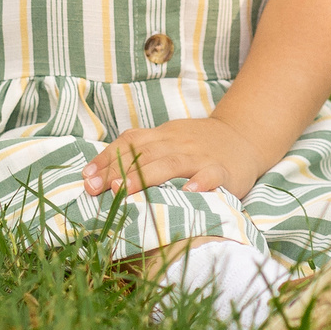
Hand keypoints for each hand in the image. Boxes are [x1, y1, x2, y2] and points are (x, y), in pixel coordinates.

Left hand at [83, 118, 272, 200]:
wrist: (243, 137)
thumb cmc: (197, 146)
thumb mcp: (167, 141)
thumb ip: (139, 153)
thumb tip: (98, 176)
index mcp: (161, 136)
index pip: (128, 143)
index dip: (106, 160)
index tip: (87, 179)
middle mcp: (177, 143)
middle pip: (144, 154)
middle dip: (119, 172)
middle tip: (100, 190)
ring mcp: (200, 156)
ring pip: (171, 163)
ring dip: (146, 176)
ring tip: (125, 192)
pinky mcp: (222, 170)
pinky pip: (210, 175)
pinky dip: (199, 183)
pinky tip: (188, 192)